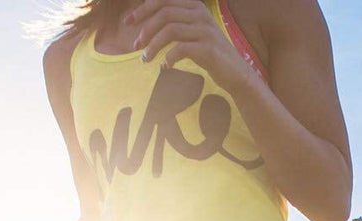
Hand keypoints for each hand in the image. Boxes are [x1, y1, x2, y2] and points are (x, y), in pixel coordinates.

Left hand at [127, 0, 251, 93]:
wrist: (234, 72)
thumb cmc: (208, 54)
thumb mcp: (192, 33)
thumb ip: (175, 23)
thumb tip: (147, 23)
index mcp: (194, 6)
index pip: (164, 0)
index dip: (143, 9)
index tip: (128, 22)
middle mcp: (200, 13)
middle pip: (165, 13)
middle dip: (145, 29)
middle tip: (136, 46)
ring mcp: (205, 30)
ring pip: (170, 30)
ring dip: (153, 46)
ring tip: (145, 60)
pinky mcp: (207, 48)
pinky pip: (181, 49)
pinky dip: (168, 58)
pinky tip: (165, 67)